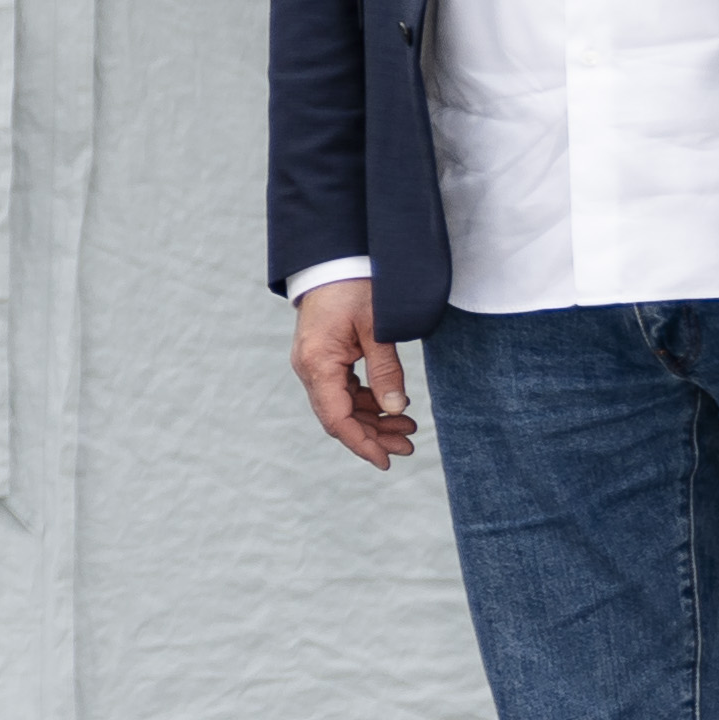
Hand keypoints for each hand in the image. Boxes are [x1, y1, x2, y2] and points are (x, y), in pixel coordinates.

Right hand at [293, 277, 416, 467]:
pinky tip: (390, 406)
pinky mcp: (322, 357)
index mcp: (317, 364)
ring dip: (372, 420)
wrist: (332, 258)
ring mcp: (313, 363)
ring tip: (408, 427)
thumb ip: (386, 370)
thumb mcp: (377, 328)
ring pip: (342, 406)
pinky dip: (366, 402)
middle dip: (374, 435)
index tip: (387, 461)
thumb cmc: (354, 286)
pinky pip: (342, 390)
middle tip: (409, 445)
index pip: (337, 419)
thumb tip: (396, 408)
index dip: (362, 444)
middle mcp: (309, 368)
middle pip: (339, 417)